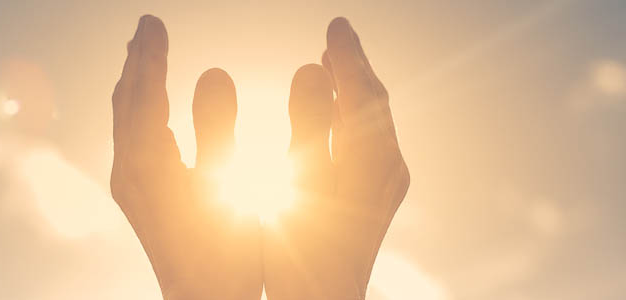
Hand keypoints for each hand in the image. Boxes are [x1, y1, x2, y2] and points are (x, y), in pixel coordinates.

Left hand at [110, 15, 262, 299]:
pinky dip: (138, 110)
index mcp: (146, 164)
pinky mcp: (137, 198)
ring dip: (135, 84)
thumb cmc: (224, 255)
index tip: (154, 21)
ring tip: (143, 55)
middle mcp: (128, 171)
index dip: (151, 56)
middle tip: (146, 26)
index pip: (143, 94)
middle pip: (126, 102)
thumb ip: (218, 128)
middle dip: (137, 62)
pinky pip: (129, 138)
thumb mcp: (226, 185)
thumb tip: (213, 70)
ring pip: (125, 121)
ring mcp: (129, 186)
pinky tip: (150, 110)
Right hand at [263, 18, 409, 298]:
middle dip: (355, 67)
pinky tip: (331, 119)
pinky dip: (351, 118)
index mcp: (372, 160)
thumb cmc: (302, 253)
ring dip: (353, 90)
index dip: (348, 57)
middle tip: (335, 36)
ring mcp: (384, 188)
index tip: (335, 25)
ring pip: (374, 123)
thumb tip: (313, 68)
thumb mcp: (299, 181)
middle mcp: (388, 170)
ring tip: (331, 66)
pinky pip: (370, 142)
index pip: (363, 92)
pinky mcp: (375, 202)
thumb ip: (307, 123)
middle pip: (375, 104)